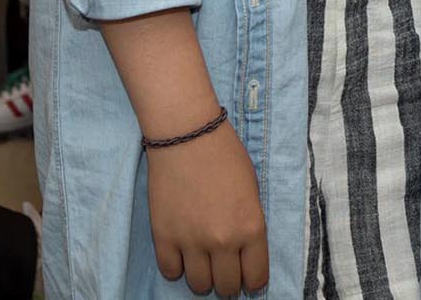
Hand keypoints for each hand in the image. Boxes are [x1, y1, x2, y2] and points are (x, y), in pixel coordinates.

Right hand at [144, 122, 268, 295]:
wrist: (187, 135)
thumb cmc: (225, 155)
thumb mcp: (252, 190)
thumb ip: (249, 224)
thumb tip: (244, 251)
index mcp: (251, 228)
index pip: (256, 278)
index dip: (253, 281)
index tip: (249, 278)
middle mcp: (223, 241)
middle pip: (227, 287)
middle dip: (228, 282)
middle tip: (225, 268)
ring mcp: (191, 242)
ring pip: (199, 285)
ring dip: (203, 277)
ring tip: (203, 262)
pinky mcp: (164, 237)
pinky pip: (170, 272)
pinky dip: (177, 267)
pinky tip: (182, 254)